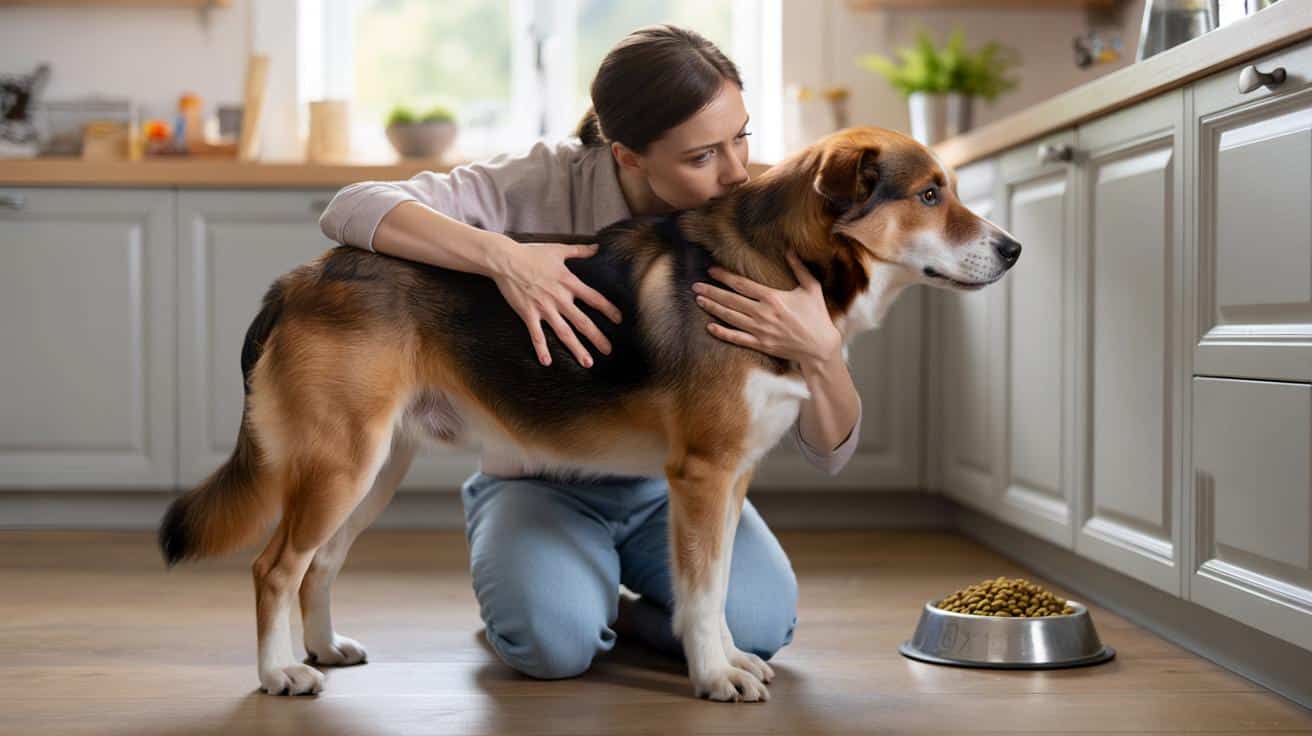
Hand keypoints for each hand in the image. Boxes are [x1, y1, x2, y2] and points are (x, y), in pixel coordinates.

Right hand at [489, 236, 622, 367]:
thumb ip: (579, 250)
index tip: (619, 320)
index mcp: (568, 282)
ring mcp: (544, 308)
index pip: (594, 299)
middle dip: (597, 337)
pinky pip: (536, 335)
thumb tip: (597, 246)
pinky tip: (547, 363)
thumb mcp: (558, 249)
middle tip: (609, 351)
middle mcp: (559, 298)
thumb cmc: (531, 253)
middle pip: (583, 322)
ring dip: (577, 349)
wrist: (505, 260)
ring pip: (564, 333)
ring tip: (588, 362)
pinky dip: (541, 349)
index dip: (608, 310)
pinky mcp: (528, 314)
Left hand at [692, 250, 841, 367]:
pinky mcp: (760, 344)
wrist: (820, 347)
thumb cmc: (817, 316)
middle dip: (711, 292)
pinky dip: (722, 333)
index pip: (742, 284)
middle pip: (731, 300)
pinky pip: (737, 338)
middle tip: (695, 286)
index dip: (724, 276)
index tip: (711, 270)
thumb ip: (799, 269)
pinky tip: (709, 327)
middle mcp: (763, 313)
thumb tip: (790, 250)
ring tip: (698, 300)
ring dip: (713, 308)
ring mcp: (760, 330)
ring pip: (730, 317)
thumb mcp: (812, 288)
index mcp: (773, 298)